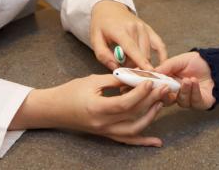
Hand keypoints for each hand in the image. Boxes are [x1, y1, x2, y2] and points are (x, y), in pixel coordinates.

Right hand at [9, 74, 167, 145]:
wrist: (54, 110)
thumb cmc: (70, 92)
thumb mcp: (92, 81)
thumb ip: (115, 80)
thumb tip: (136, 77)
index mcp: (97, 108)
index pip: (125, 103)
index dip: (140, 92)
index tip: (151, 81)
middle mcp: (103, 123)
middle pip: (133, 115)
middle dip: (151, 101)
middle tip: (163, 88)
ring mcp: (105, 131)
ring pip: (134, 129)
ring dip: (150, 117)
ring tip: (160, 103)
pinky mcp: (107, 134)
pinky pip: (127, 140)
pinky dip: (142, 141)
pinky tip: (156, 141)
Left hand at [90, 0, 167, 69]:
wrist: (109, 8)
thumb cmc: (101, 25)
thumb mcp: (95, 39)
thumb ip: (103, 55)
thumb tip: (116, 68)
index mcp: (120, 30)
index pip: (132, 48)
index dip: (140, 61)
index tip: (148, 72)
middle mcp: (135, 27)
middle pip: (140, 55)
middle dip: (132, 66)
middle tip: (122, 66)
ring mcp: (144, 28)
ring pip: (148, 53)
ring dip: (140, 62)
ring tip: (128, 60)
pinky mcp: (149, 29)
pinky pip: (160, 45)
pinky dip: (162, 55)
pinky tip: (161, 64)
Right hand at [155, 52, 215, 109]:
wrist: (216, 64)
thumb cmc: (198, 62)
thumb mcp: (179, 61)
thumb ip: (166, 66)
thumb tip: (152, 72)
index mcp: (170, 84)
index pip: (159, 90)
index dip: (155, 88)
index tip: (152, 83)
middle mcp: (178, 94)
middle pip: (167, 101)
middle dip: (166, 95)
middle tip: (166, 87)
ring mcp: (189, 100)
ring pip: (181, 102)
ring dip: (184, 91)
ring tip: (187, 80)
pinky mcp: (200, 103)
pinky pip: (194, 101)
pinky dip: (194, 91)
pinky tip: (194, 82)